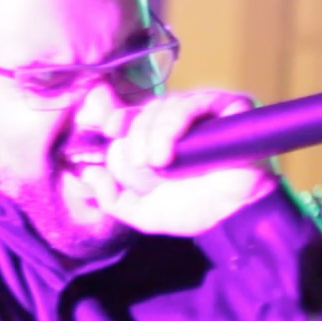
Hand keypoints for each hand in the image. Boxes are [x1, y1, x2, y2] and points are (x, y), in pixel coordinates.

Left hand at [81, 89, 278, 235]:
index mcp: (159, 139)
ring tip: (157, 163)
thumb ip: (112, 198)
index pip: (134, 116)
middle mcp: (180, 122)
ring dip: (154, 133)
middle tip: (143, 164)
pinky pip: (196, 103)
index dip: (120, 118)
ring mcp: (204, 112)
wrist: (231, 218)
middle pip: (145, 113)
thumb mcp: (141, 212)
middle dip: (137, 139)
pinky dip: (175, 124)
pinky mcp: (228, 108)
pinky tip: (169, 150)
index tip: (110, 129)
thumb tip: (90, 175)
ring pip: (166, 106)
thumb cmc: (193, 211)